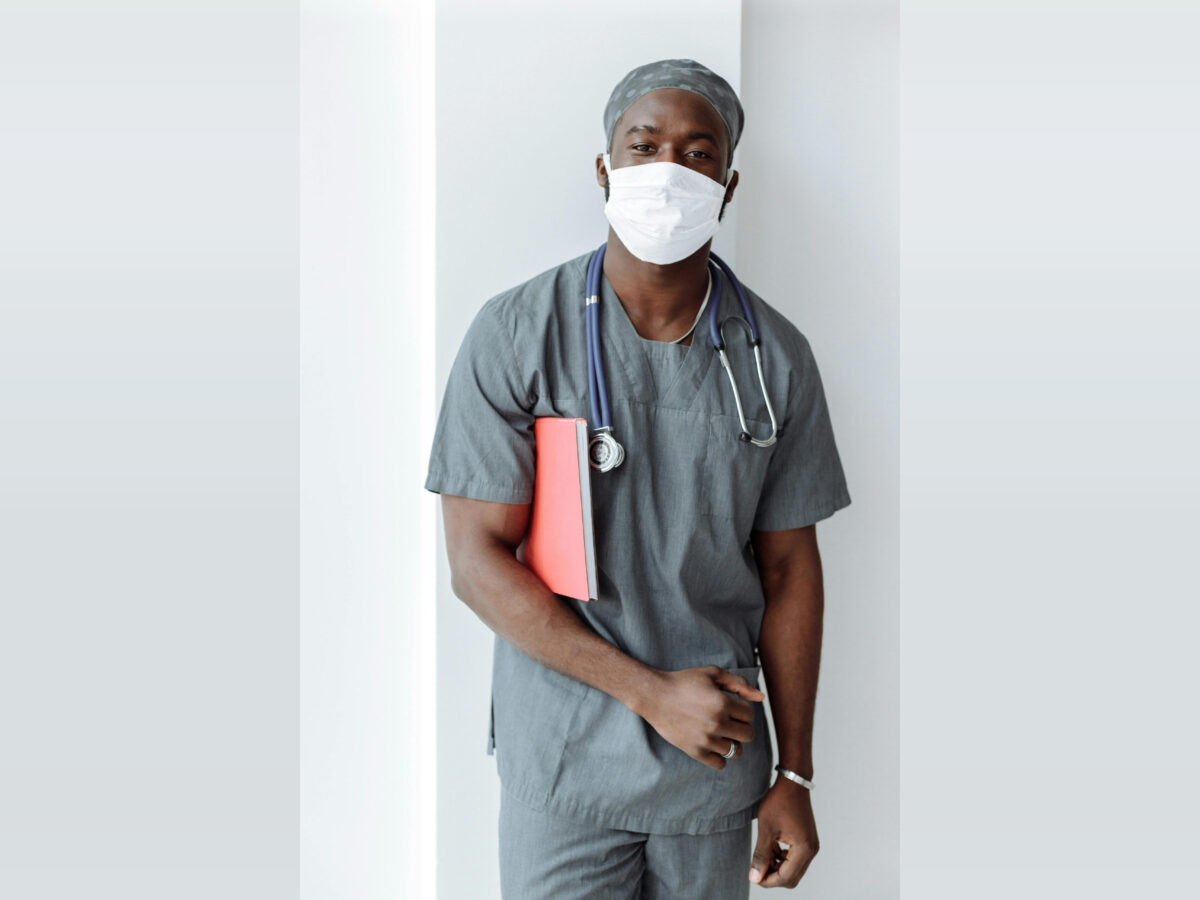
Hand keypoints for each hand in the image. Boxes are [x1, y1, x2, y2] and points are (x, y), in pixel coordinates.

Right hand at [638, 666, 764, 769]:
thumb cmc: (684, 682)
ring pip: (737, 751)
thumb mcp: (712, 674)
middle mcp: (717, 723)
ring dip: (731, 741)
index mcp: (723, 703)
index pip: (750, 715)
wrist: (654, 696)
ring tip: (720, 732)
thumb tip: (761, 698)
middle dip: (741, 726)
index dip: (742, 709)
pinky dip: (720, 756)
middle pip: (748, 735)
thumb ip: (739, 684)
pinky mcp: (695, 751)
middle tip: (727, 720)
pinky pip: (720, 763)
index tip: (730, 706)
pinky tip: (712, 744)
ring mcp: (706, 740)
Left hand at [748, 779, 818, 887]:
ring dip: (777, 867)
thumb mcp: (766, 829)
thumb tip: (755, 877)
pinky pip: (795, 859)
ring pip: (793, 870)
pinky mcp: (807, 840)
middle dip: (773, 877)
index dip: (767, 881)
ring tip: (762, 855)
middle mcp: (811, 850)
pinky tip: (770, 848)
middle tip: (756, 869)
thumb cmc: (779, 802)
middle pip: (792, 878)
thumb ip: (761, 855)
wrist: (792, 782)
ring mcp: (811, 845)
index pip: (785, 877)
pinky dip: (782, 859)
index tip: (753, 876)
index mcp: (804, 849)